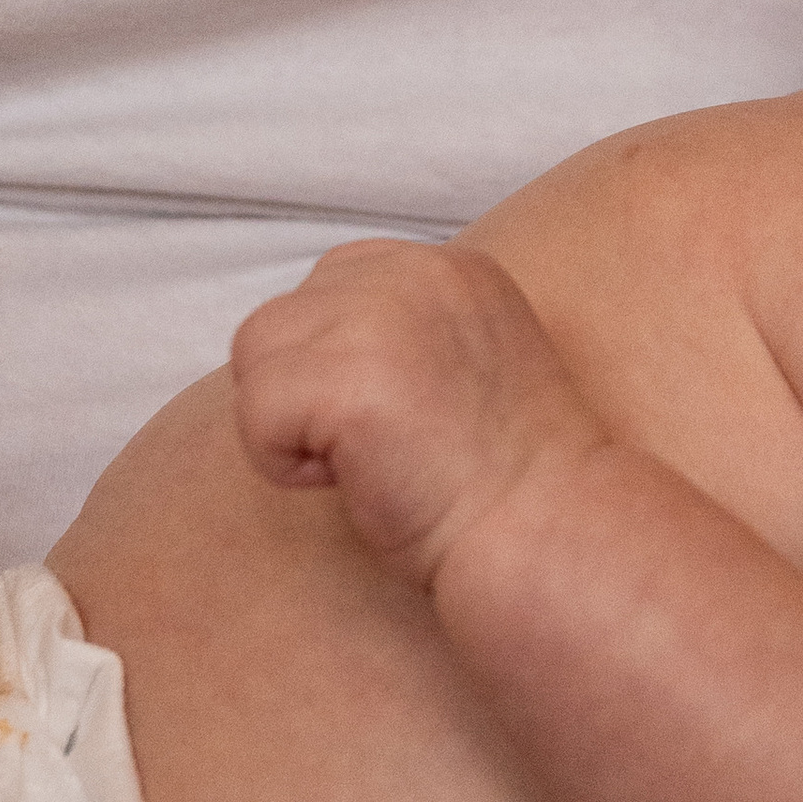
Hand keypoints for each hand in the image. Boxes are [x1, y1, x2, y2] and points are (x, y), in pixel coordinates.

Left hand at [234, 240, 606, 590]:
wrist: (546, 534)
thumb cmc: (503, 481)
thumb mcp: (465, 363)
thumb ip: (403, 331)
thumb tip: (315, 350)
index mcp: (450, 267)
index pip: (330, 283)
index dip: (336, 362)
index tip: (397, 418)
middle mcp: (414, 272)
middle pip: (280, 318)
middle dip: (303, 391)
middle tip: (378, 446)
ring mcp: (380, 318)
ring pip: (255, 356)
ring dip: (288, 423)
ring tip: (362, 461)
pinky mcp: (348, 379)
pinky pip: (255, 412)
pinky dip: (283, 463)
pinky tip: (353, 481)